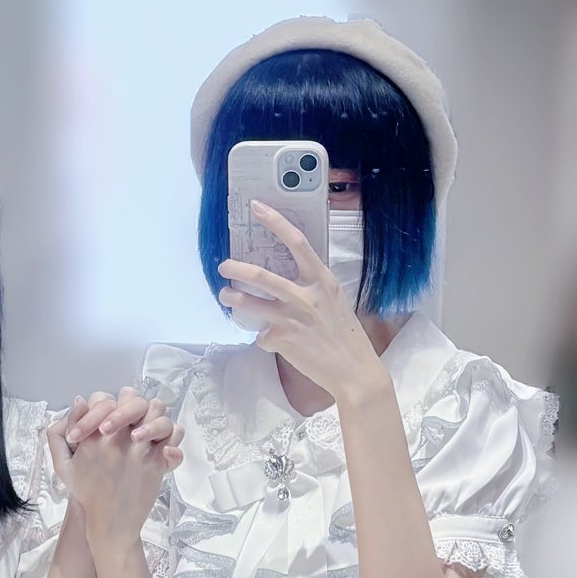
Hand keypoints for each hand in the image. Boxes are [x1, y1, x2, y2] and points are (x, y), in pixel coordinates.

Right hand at [49, 386, 183, 537]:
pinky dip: (172, 439)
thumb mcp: (62, 466)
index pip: (101, 398)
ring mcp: (140, 449)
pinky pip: (174, 436)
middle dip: (132, 405)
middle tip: (130, 421)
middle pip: (133, 399)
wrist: (109, 523)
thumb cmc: (87, 493)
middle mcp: (117, 438)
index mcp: (93, 436)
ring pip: (157, 411)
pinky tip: (163, 449)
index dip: (104, 405)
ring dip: (153, 417)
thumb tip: (79, 402)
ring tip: (146, 431)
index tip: (106, 422)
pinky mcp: (157, 462)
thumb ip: (57, 435)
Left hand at [218, 203, 387, 406]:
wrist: (352, 370)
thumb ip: (312, 286)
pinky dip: (264, 338)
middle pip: (260, 274)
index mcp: (321, 280)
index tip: (256, 207)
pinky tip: (275, 342)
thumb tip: (288, 277)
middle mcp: (304, 296)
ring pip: (249, 302)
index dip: (274, 221)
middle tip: (224, 265)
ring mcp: (290, 318)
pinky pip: (262, 336)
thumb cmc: (345, 335)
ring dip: (231, 297)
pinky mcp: (281, 340)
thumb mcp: (334, 300)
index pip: (296, 242)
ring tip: (225, 295)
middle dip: (236, 267)